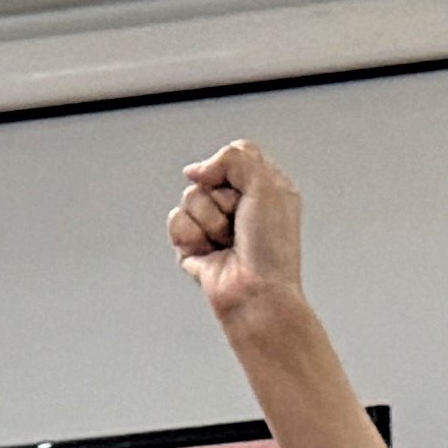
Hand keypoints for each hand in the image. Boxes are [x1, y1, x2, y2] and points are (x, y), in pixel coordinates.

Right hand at [167, 139, 303, 331]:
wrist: (255, 292)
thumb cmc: (271, 247)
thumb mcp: (266, 184)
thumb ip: (232, 158)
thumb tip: (194, 170)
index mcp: (263, 187)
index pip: (235, 155)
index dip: (231, 168)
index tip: (245, 190)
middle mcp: (238, 204)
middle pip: (208, 177)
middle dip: (222, 200)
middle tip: (239, 224)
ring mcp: (213, 225)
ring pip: (189, 198)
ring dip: (209, 221)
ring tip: (227, 243)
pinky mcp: (191, 246)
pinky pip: (176, 221)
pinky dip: (190, 236)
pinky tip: (209, 253)